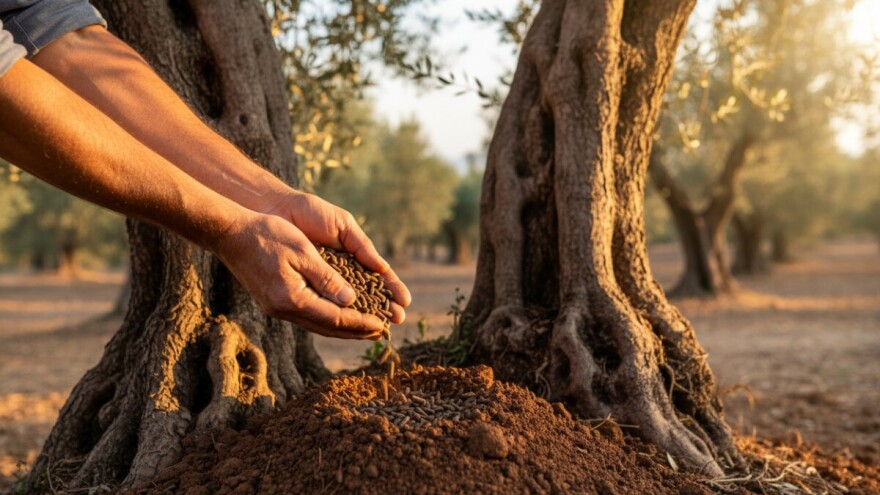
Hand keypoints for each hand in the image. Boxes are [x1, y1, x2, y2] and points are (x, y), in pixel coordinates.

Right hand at [212, 211, 387, 339]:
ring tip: (364, 328)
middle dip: (355, 331)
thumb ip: (327, 278)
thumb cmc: (267, 235)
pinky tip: (337, 315)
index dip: (361, 322)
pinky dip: (326, 319)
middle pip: (327, 327)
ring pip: (317, 325)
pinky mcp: (273, 302)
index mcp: (293, 298)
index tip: (382, 325)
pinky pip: (306, 316)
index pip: (335, 318)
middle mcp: (284, 309)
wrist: (229, 233)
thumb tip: (350, 300)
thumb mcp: (303, 251)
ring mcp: (276, 308)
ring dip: (342, 328)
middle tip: (380, 332)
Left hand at [261, 190, 410, 323]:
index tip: (405, 302)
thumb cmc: (311, 213)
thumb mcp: (343, 226)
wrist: (277, 209)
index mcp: (352, 258)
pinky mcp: (301, 289)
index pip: (376, 278)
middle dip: (382, 308)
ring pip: (345, 305)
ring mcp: (320, 282)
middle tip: (398, 319)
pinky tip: (350, 323)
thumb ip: (362, 247)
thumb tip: (383, 270)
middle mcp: (338, 274)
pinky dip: (336, 314)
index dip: (391, 290)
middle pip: (364, 296)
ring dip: (363, 316)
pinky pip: (321, 305)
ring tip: (380, 326)